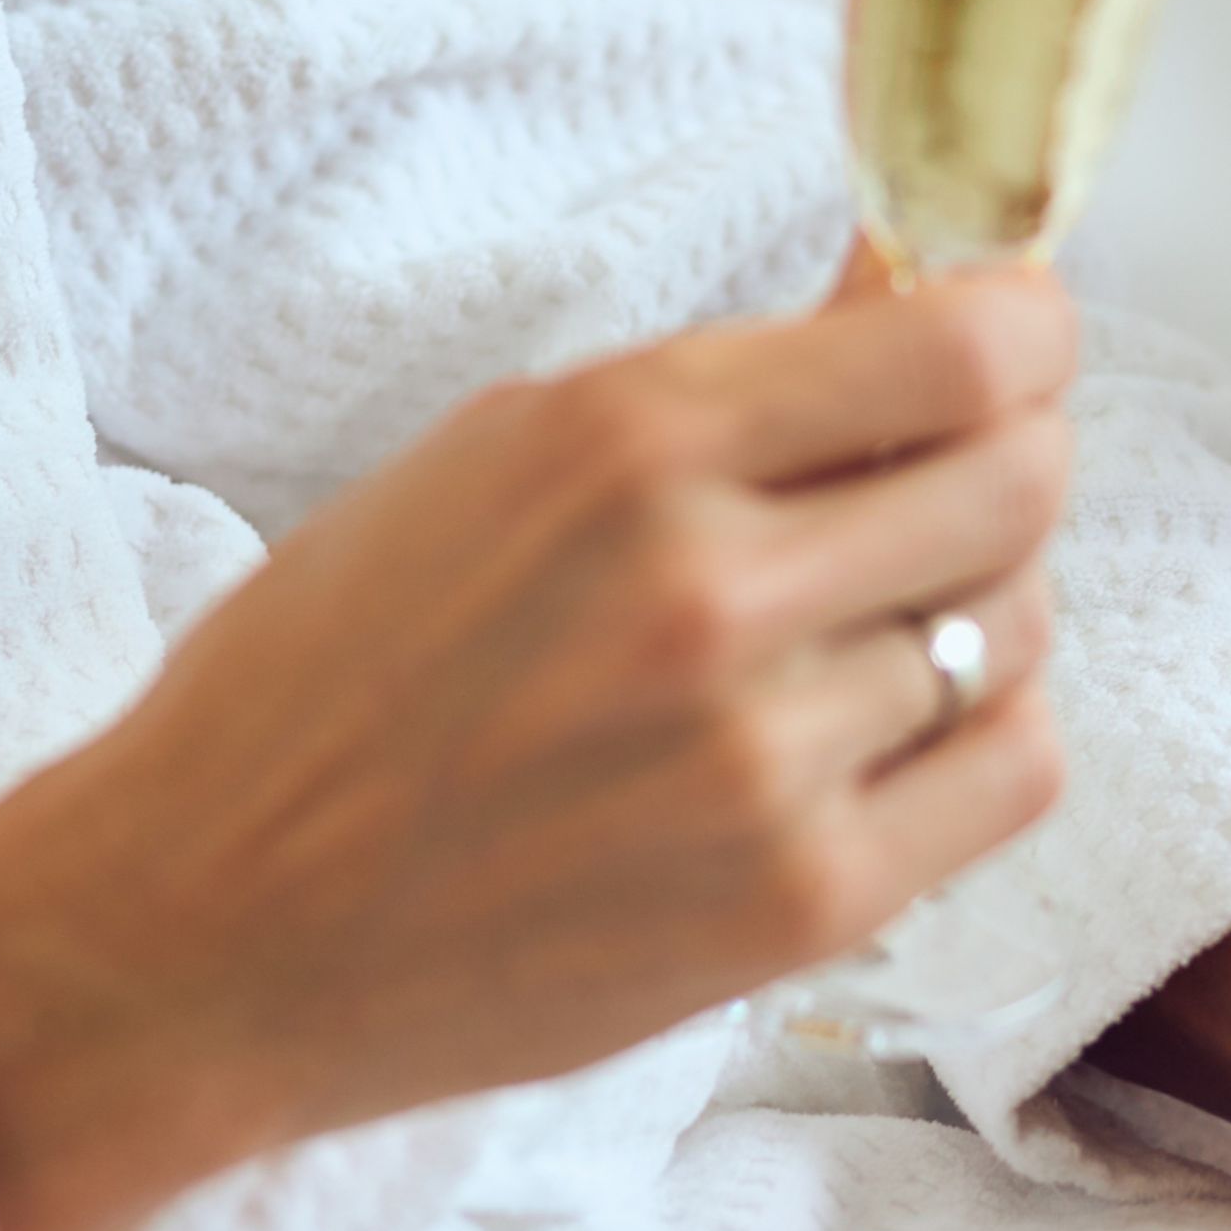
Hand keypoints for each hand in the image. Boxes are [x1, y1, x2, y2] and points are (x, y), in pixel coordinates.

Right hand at [0, 266, 1077, 1230]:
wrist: (207, 925)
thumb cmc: (330, 674)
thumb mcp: (491, 456)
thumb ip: (712, 389)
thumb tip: (910, 305)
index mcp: (623, 441)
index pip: (964, 348)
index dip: (1023, 329)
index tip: (1010, 338)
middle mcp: (710, 588)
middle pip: (1022, 478)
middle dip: (1009, 453)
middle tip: (945, 473)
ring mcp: (765, 758)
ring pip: (1021, 626)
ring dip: (975, 605)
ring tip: (864, 624)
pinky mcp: (799, 904)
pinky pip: (1014, 774)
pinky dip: (984, 733)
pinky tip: (890, 728)